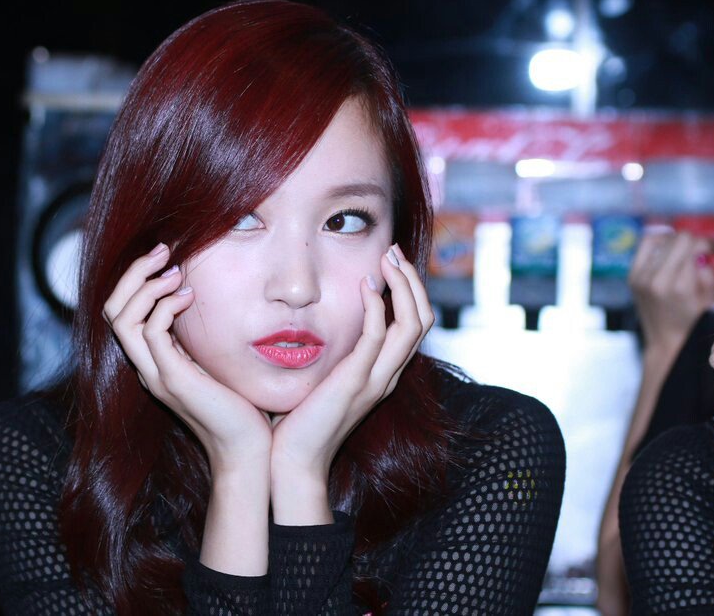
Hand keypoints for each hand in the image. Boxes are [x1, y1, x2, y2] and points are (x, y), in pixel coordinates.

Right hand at [104, 243, 272, 474]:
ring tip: (176, 272)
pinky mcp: (172, 379)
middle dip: (133, 273)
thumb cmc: (241, 407)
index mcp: (154, 362)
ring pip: (121, 318)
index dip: (136, 280)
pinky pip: (151, 332)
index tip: (168, 259)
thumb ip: (202, 338)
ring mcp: (155, 374)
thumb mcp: (216, 362)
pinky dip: (166, 306)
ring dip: (146, 285)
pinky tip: (190, 296)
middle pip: (111, 309)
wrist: (248, 450)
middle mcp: (147, 367)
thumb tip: (206, 302)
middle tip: (163, 250)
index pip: (121, 313)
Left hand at [268, 243, 434, 511]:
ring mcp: (375, 380)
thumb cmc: (297, 421)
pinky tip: (364, 287)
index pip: (414, 324)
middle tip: (393, 251)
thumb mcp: (322, 378)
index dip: (409, 290)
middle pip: (422, 319)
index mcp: (383, 373)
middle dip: (412, 280)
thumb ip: (331, 352)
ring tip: (387, 259)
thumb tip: (317, 320)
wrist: (291, 462)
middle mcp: (388, 375)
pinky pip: (377, 338)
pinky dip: (375, 308)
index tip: (389, 261)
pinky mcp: (355, 383)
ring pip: (412, 325)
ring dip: (403, 286)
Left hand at [628, 231, 713, 354]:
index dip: (708, 243)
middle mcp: (656, 279)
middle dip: (695, 241)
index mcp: (679, 285)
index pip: (693, 244)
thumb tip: (702, 254)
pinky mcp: (632, 276)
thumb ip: (709, 275)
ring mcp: (641, 277)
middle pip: (678, 239)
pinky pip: (646, 246)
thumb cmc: (693, 323)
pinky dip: (660, 243)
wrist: (667, 341)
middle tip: (704, 250)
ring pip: (662, 239)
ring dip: (678, 242)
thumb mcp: (711, 301)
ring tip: (687, 250)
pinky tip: (670, 249)